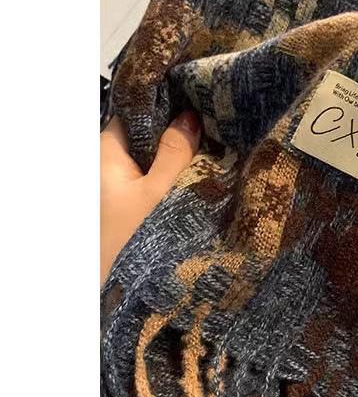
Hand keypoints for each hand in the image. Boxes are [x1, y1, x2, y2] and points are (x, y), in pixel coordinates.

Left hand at [100, 112, 200, 284]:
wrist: (125, 295)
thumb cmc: (136, 239)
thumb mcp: (161, 192)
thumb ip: (175, 153)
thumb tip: (189, 116)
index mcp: (104, 156)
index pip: (133, 116)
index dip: (164, 107)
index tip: (198, 101)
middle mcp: (107, 170)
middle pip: (143, 140)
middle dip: (176, 135)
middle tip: (214, 129)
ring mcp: (118, 193)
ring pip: (151, 164)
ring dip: (177, 162)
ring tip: (214, 152)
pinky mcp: (131, 212)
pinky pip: (153, 186)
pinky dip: (173, 182)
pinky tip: (199, 183)